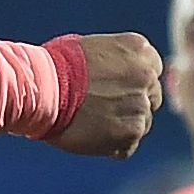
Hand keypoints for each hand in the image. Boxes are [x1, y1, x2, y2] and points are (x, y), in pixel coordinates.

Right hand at [44, 33, 161, 158]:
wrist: (41, 89)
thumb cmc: (54, 66)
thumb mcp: (89, 46)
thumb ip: (113, 59)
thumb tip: (113, 72)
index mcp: (138, 49)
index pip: (152, 70)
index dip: (132, 83)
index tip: (115, 89)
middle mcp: (146, 75)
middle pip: (150, 98)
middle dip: (131, 105)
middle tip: (103, 111)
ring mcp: (140, 104)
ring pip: (142, 124)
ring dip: (121, 127)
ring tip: (93, 127)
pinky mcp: (131, 131)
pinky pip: (129, 146)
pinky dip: (113, 147)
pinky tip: (93, 140)